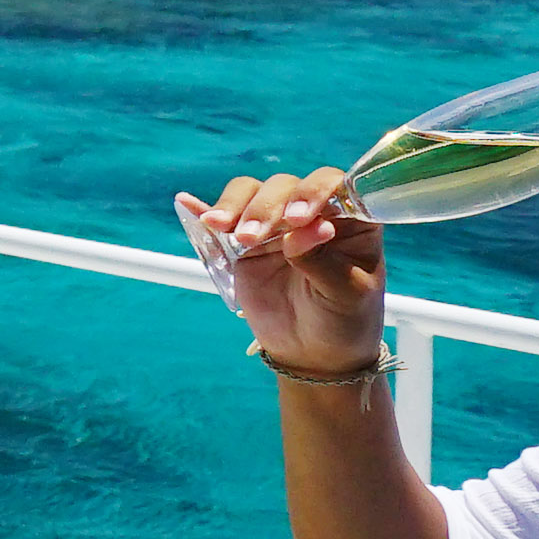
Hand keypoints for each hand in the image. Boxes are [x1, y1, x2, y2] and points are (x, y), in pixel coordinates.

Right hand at [178, 165, 383, 374]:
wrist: (313, 353)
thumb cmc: (344, 319)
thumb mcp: (345, 294)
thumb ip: (323, 260)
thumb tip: (302, 230)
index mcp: (351, 219)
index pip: (334, 185)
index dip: (314, 191)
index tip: (298, 218)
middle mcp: (313, 213)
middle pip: (285, 187)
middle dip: (265, 207)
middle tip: (252, 238)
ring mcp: (277, 225)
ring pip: (252, 194)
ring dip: (237, 208)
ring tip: (226, 232)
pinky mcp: (246, 243)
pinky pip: (225, 218)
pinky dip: (205, 210)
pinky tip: (187, 204)